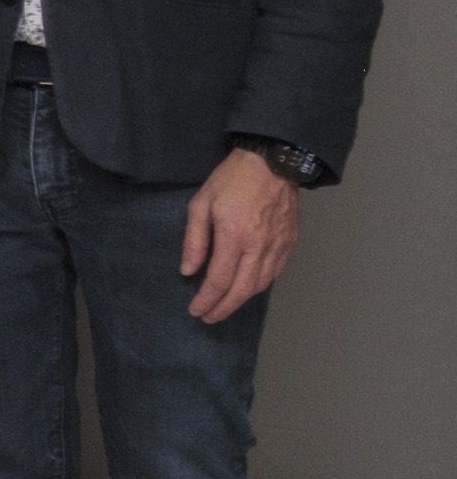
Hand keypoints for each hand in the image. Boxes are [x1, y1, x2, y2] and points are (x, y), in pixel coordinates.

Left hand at [181, 149, 299, 323]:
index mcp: (234, 237)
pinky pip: (276, 273)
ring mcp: (278, 246)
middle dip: (224, 308)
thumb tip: (188, 270)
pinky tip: (249, 288)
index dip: (206, 300)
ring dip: (242, 300)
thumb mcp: (201, 204)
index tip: (196, 311)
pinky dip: (261, 286)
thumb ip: (194, 240)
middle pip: (242, 290)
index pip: (219, 280)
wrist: (274, 161)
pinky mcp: (290, 242)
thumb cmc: (232, 179)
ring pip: (261, 285)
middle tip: (209, 317)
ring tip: (225, 306)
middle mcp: (259, 246)